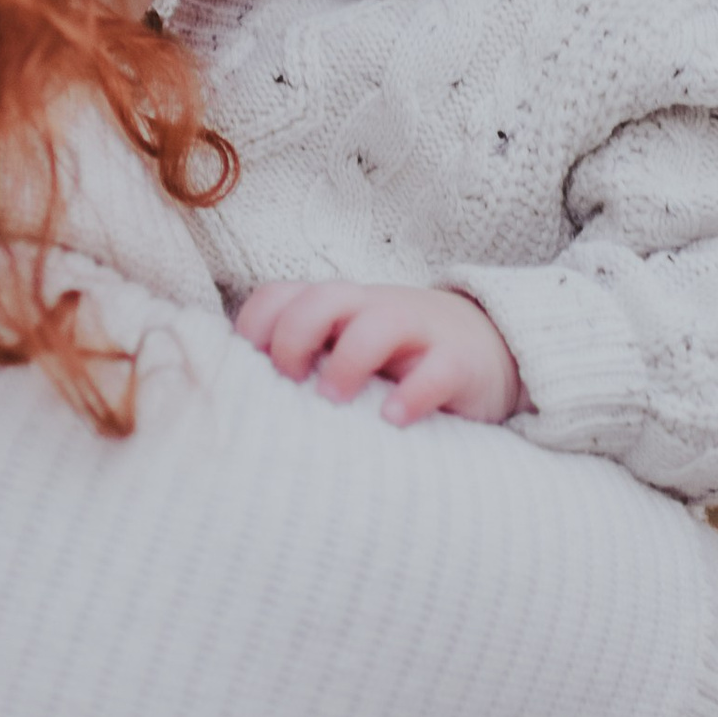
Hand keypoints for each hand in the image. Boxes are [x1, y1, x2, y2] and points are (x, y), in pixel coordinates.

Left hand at [233, 279, 523, 427]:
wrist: (486, 348)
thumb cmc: (394, 358)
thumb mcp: (342, 349)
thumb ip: (300, 360)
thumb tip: (231, 398)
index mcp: (334, 307)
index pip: (278, 296)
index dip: (253, 329)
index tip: (249, 371)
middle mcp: (370, 309)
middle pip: (321, 299)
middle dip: (294, 338)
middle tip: (289, 381)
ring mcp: (417, 330)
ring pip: (378, 323)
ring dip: (348, 360)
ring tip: (333, 399)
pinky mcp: (458, 362)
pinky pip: (437, 370)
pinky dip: (413, 395)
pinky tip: (393, 420)